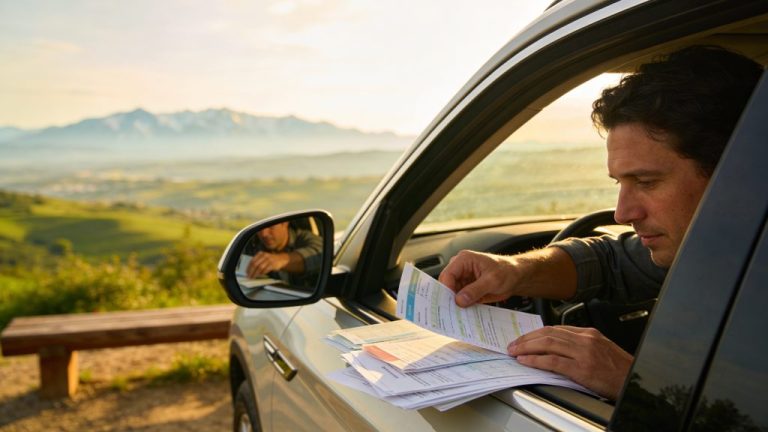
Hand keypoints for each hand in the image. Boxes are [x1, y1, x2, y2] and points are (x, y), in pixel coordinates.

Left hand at [247, 251, 288, 277]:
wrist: (282, 259)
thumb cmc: (271, 260)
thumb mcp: (264, 258)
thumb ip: (258, 262)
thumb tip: (250, 270)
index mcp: (260, 254)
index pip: (252, 261)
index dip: (248, 267)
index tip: (247, 272)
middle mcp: (264, 256)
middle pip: (255, 264)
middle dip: (251, 271)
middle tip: (249, 276)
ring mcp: (269, 260)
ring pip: (260, 267)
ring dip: (256, 273)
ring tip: (254, 277)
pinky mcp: (272, 264)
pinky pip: (265, 269)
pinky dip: (262, 273)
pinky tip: (260, 275)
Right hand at [438, 250, 519, 306]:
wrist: (516, 277)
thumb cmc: (507, 271)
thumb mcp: (492, 280)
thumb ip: (475, 290)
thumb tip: (459, 300)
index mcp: (464, 260)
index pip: (447, 275)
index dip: (446, 289)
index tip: (450, 303)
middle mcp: (460, 268)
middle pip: (447, 285)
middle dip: (449, 298)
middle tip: (452, 311)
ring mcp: (463, 279)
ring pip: (452, 293)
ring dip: (455, 304)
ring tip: (459, 314)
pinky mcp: (467, 289)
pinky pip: (460, 299)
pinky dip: (462, 306)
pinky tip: (465, 313)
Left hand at [508, 326, 631, 399]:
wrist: (635, 381)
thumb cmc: (619, 369)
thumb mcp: (601, 348)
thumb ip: (580, 344)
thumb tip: (556, 346)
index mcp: (589, 333)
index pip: (556, 328)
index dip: (536, 333)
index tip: (524, 337)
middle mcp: (585, 339)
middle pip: (548, 333)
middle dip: (527, 338)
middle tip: (513, 344)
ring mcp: (583, 353)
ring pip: (548, 344)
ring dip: (527, 347)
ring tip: (514, 351)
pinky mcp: (582, 368)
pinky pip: (553, 361)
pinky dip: (536, 360)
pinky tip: (525, 360)